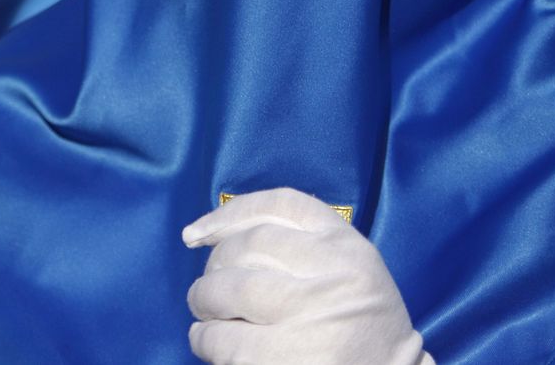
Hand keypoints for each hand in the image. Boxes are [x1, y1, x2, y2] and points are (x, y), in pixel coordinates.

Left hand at [182, 188, 433, 364]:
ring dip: (204, 301)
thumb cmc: (357, 332)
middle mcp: (333, 276)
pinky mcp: (285, 360)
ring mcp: (311, 319)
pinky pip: (223, 338)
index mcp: (349, 249)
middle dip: (213, 268)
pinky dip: (206, 339)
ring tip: (205, 318)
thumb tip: (211, 236)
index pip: (279, 206)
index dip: (228, 214)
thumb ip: (301, 250)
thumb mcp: (348, 275)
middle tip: (205, 292)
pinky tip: (210, 343)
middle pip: (246, 247)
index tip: (197, 233)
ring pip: (229, 290)